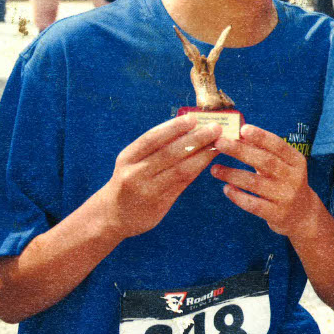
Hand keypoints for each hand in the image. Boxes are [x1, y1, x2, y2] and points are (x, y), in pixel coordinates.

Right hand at [98, 116, 221, 240]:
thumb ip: (154, 148)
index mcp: (127, 157)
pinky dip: (198, 169)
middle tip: (215, 128)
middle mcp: (135, 174)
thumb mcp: (132, 161)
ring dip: (202, 155)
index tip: (193, 118)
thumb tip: (188, 127)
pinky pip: (183, 183)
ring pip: (180, 169)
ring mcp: (147, 190)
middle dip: (195, 139)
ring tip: (218, 144)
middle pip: (170, 153)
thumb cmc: (130, 179)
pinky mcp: (159, 204)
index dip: (173, 127)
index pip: (152, 138)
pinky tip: (209, 160)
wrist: (114, 215)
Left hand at [210, 125, 321, 239]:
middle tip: (219, 143)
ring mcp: (285, 197)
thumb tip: (240, 133)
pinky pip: (253, 204)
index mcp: (296, 161)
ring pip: (255, 183)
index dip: (261, 137)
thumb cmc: (286, 182)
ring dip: (232, 174)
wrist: (303, 214)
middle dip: (240, 151)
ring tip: (214, 169)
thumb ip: (265, 151)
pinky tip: (226, 189)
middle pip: (265, 162)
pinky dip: (237, 196)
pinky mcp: (277, 214)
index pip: (278, 146)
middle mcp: (293, 178)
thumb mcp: (283, 165)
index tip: (243, 129)